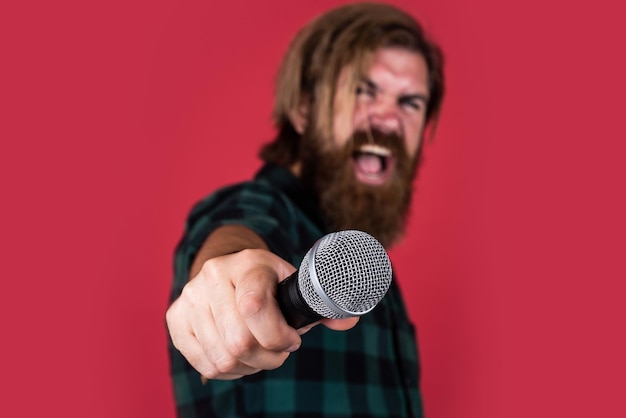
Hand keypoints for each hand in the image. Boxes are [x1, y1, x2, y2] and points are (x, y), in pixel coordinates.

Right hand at [166, 248, 357, 379]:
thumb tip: (350, 319)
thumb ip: (322, 305)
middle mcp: (213, 276)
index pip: (255, 307)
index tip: (293, 340)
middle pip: (239, 342)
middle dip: (268, 357)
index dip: (277, 336)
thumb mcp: (294, 286)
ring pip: (223, 358)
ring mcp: (190, 298)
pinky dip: (227, 370)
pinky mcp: (176, 319)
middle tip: (278, 351)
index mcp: (247, 264)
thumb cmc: (268, 283)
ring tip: (259, 353)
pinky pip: (204, 364)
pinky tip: (239, 356)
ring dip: (249, 366)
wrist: (227, 271)